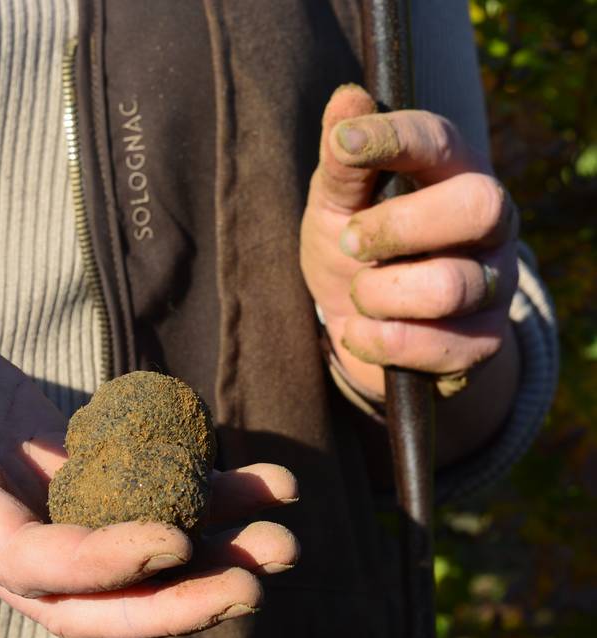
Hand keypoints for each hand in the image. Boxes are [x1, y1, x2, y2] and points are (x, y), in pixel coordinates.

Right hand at [0, 272, 299, 637]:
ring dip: (207, 562)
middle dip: (169, 604)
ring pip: (127, 568)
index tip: (172, 539)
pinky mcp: (70, 480)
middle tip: (253, 585)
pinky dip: (200, 504)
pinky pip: (140, 507)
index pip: (24, 561)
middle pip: (86, 603)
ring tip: (282, 542)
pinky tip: (258, 488)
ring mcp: (37, 510)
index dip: (97, 563)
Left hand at [300, 85, 518, 398]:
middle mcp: (490, 222)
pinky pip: (436, 346)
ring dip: (378, 294)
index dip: (394, 137)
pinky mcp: (483, 340)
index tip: (343, 143)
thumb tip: (348, 98)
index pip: (440, 140)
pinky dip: (379, 341)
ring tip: (357, 295)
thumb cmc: (355, 250)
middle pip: (478, 206)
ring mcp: (495, 281)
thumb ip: (342, 161)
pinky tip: (361, 330)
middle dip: (398, 227)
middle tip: (349, 242)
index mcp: (453, 174)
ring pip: (449, 285)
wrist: (363, 329)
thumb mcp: (335, 204)